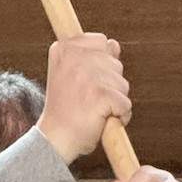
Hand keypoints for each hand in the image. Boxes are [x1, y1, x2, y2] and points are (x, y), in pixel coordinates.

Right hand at [37, 34, 130, 162]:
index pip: (102, 41)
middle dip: (110, 85)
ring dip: (115, 101)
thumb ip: (93, 56)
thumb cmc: (66, 110)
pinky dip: (120, 117)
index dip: (101, 65)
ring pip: (123, 84)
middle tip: (87, 101)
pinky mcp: (101, 95)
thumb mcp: (72, 75)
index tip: (84, 84)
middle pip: (115, 63)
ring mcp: (87, 75)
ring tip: (93, 111)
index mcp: (65, 48)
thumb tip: (115, 45)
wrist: (55, 140)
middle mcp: (74, 56)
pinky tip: (102, 122)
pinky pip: (126, 104)